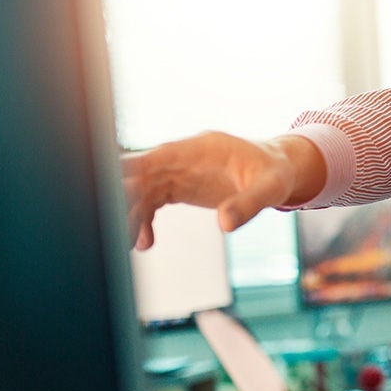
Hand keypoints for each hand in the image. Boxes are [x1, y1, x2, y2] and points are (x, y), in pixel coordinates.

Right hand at [122, 131, 322, 249]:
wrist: (278, 171)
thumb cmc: (275, 173)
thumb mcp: (271, 187)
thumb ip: (249, 203)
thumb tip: (225, 224)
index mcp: (203, 147)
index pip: (161, 154)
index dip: (136, 169)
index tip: (115, 187)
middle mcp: (185, 157)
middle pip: (143, 172)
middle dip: (124, 195)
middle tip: (113, 223)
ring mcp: (179, 172)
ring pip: (142, 189)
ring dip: (130, 213)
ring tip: (127, 243)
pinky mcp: (178, 188)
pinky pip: (151, 203)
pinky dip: (143, 220)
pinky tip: (144, 242)